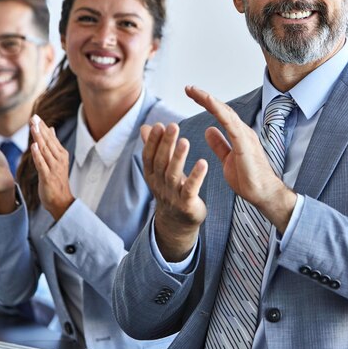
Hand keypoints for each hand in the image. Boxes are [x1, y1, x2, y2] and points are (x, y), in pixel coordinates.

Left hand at [30, 115, 74, 220]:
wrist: (61, 201)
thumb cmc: (57, 181)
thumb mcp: (57, 161)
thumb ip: (53, 145)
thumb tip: (51, 129)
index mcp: (61, 155)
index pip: (51, 138)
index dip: (43, 127)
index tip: (36, 116)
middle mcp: (59, 159)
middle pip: (48, 141)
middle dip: (40, 129)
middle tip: (34, 117)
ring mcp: (54, 168)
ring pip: (45, 150)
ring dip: (39, 138)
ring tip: (33, 127)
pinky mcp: (48, 177)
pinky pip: (42, 164)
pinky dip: (38, 155)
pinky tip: (33, 146)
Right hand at [141, 122, 207, 260]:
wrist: (177, 223)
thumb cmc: (170, 190)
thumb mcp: (160, 170)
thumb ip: (155, 148)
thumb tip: (144, 127)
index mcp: (152, 175)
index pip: (149, 156)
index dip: (153, 141)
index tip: (159, 125)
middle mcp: (159, 185)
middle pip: (161, 162)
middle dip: (166, 144)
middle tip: (173, 126)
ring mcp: (172, 195)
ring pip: (173, 175)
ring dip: (178, 157)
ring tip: (185, 141)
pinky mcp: (186, 205)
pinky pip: (190, 189)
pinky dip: (196, 176)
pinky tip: (203, 163)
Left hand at [186, 85, 296, 232]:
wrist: (263, 193)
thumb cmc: (248, 179)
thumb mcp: (227, 159)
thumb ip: (219, 144)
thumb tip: (208, 130)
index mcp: (238, 135)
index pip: (221, 114)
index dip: (207, 103)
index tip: (192, 95)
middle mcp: (242, 131)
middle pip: (222, 109)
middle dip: (205, 97)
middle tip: (189, 88)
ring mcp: (244, 135)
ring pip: (225, 112)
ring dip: (209, 100)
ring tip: (194, 91)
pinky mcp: (244, 143)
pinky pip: (230, 123)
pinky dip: (219, 110)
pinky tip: (209, 102)